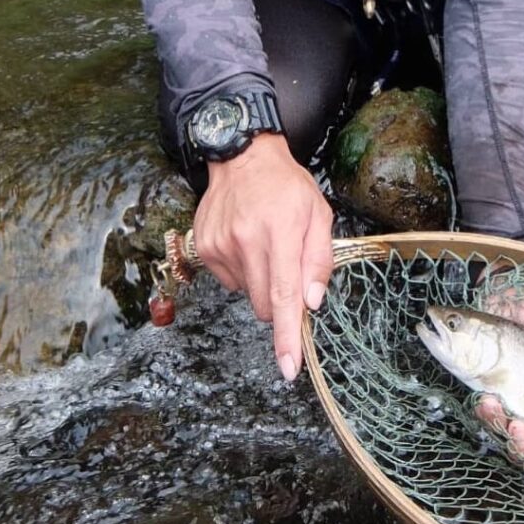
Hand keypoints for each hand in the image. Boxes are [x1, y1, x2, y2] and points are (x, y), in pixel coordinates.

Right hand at [193, 133, 333, 379]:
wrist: (242, 156)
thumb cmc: (288, 187)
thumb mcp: (319, 215)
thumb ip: (319, 260)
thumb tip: (311, 303)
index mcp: (281, 233)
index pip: (284, 296)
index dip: (287, 336)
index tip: (289, 367)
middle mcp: (246, 241)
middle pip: (264, 305)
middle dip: (279, 302)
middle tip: (286, 268)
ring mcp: (220, 246)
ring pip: (246, 294)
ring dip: (259, 281)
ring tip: (264, 245)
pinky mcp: (204, 248)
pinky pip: (229, 280)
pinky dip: (242, 270)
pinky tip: (246, 242)